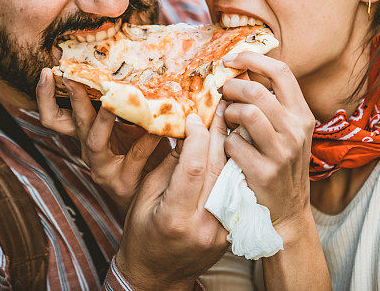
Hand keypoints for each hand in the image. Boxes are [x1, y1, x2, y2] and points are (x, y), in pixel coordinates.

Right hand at [36, 68, 168, 215]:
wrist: (152, 194)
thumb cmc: (142, 153)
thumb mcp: (128, 126)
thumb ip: (125, 105)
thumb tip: (133, 67)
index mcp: (85, 134)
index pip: (54, 116)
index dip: (44, 96)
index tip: (46, 71)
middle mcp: (88, 149)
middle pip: (69, 123)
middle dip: (72, 97)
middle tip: (73, 75)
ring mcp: (102, 167)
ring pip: (96, 139)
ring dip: (105, 117)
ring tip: (115, 98)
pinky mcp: (122, 181)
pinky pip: (135, 155)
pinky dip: (148, 138)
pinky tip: (160, 126)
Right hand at [116, 113, 229, 289]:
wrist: (158, 275)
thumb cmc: (142, 233)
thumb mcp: (145, 197)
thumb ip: (168, 165)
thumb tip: (188, 130)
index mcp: (175, 216)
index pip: (194, 166)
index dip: (197, 135)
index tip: (194, 115)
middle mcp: (202, 225)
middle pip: (218, 167)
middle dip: (219, 132)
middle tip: (221, 104)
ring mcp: (221, 231)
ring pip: (232, 176)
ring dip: (232, 145)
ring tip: (233, 118)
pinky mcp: (231, 231)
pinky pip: (236, 191)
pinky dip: (235, 166)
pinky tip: (236, 146)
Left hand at [220, 51, 315, 240]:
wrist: (287, 211)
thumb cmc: (281, 164)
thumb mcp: (287, 131)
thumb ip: (271, 103)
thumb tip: (242, 69)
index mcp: (302, 115)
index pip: (281, 72)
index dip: (254, 59)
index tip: (232, 58)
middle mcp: (296, 130)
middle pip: (257, 91)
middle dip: (232, 88)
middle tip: (223, 94)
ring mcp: (282, 152)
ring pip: (245, 113)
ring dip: (228, 114)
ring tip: (227, 121)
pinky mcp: (264, 171)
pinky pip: (233, 143)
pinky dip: (225, 142)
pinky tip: (229, 149)